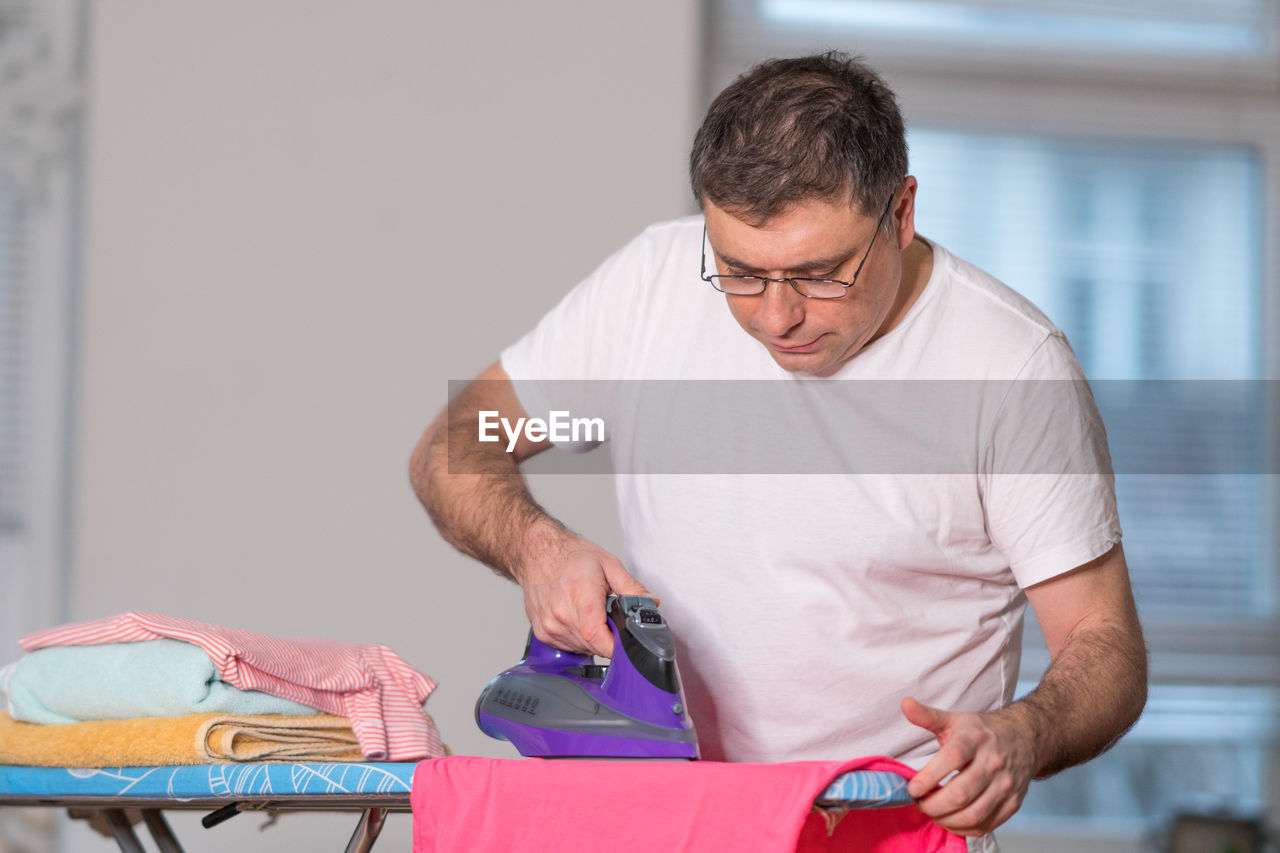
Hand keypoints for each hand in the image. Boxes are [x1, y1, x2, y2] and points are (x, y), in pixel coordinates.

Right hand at [513, 524, 652, 658]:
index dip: (617, 646)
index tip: (627, 642)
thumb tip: (651, 604)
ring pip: (583, 649)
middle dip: (609, 638)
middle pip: (595, 647)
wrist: (538, 553)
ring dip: (593, 639)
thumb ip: (631, 587)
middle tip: (609, 617)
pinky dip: (578, 638)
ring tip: (591, 613)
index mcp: (581, 596)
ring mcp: (550, 626)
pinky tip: (577, 619)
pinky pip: (568, 647)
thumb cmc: (571, 557)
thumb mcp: (608, 564)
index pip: (598, 638)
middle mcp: (562, 615)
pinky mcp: (543, 634)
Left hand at [901, 696, 1037, 836]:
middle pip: (962, 793)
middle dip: (934, 805)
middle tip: (920, 804)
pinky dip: (963, 829)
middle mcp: (993, 762)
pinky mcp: (1013, 803)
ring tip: (932, 813)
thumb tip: (905, 704)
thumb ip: (927, 716)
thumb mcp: (954, 719)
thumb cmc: (981, 732)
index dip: (929, 777)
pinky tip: (950, 821)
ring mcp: (1006, 785)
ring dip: (947, 820)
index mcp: (975, 739)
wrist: (1024, 738)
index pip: (952, 759)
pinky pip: (986, 825)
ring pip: (974, 814)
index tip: (912, 789)